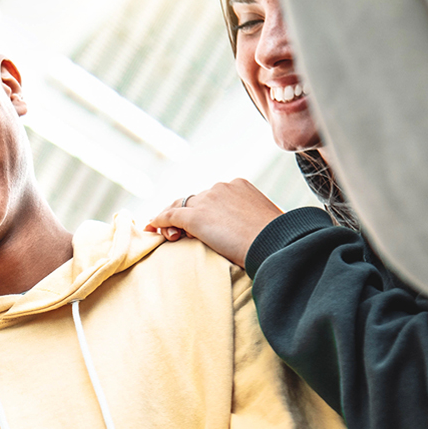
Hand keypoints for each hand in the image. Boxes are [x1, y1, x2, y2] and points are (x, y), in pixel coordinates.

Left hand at [146, 179, 283, 266]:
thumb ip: (252, 218)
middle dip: (185, 215)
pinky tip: (151, 227)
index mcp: (239, 185)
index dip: (202, 210)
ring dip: (171, 221)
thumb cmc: (276, 237)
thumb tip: (252, 228)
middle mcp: (220, 187)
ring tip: (168, 235)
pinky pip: (170, 216)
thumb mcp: (266, 220)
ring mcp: (207, 201)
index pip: (211, 196)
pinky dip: (159, 221)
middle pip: (193, 199)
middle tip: (178, 232)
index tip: (200, 224)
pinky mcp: (195, 217)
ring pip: (179, 207)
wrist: (273, 243)